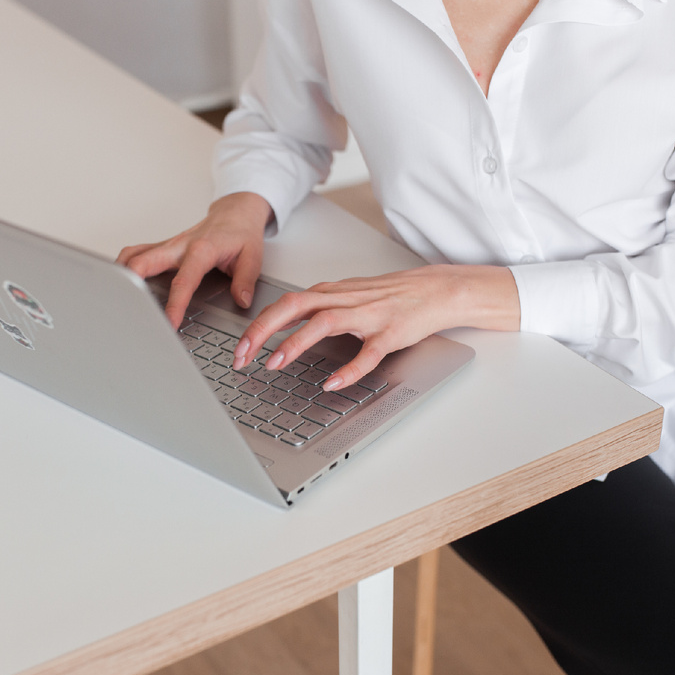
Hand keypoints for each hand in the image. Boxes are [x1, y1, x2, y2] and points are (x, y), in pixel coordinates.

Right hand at [117, 192, 272, 328]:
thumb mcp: (252, 257)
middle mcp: (180, 246)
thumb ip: (245, 280)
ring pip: (134, 255)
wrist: (236, 213)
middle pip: (144, 262)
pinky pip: (137, 252)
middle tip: (126, 309)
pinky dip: (125, 265)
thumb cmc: (242, 233)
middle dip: (131, 284)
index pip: (183, 281)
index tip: (169, 323)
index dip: (174, 305)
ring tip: (116, 296)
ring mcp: (168, 245)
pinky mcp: (163, 246)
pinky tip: (122, 281)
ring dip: (122, 272)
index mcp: (202, 250)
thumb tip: (241, 301)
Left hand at [232, 265, 519, 390]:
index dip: (257, 325)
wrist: (435, 290)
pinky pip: (367, 353)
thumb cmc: (390, 296)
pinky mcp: (390, 333)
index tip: (238, 348)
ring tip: (275, 364)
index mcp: (331, 293)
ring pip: (324, 323)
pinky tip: (332, 383)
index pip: (285, 304)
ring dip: (295, 344)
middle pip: (294, 307)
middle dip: (263, 331)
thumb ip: (316, 309)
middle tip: (243, 356)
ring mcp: (368, 316)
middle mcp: (344, 300)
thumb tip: (281, 325)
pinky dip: (348, 370)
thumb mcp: (347, 297)